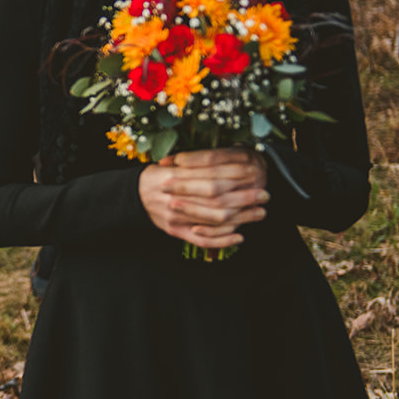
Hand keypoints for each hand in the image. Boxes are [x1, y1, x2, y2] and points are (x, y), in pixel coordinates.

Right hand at [138, 147, 269, 249]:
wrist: (133, 194)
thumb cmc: (159, 175)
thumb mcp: (174, 163)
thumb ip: (197, 163)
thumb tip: (234, 158)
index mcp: (173, 176)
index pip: (210, 175)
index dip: (235, 174)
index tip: (255, 172)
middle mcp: (173, 197)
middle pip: (215, 198)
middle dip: (243, 197)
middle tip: (264, 194)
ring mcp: (174, 217)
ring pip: (212, 219)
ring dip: (240, 217)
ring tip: (260, 213)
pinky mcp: (174, 232)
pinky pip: (201, 239)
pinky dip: (222, 240)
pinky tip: (240, 237)